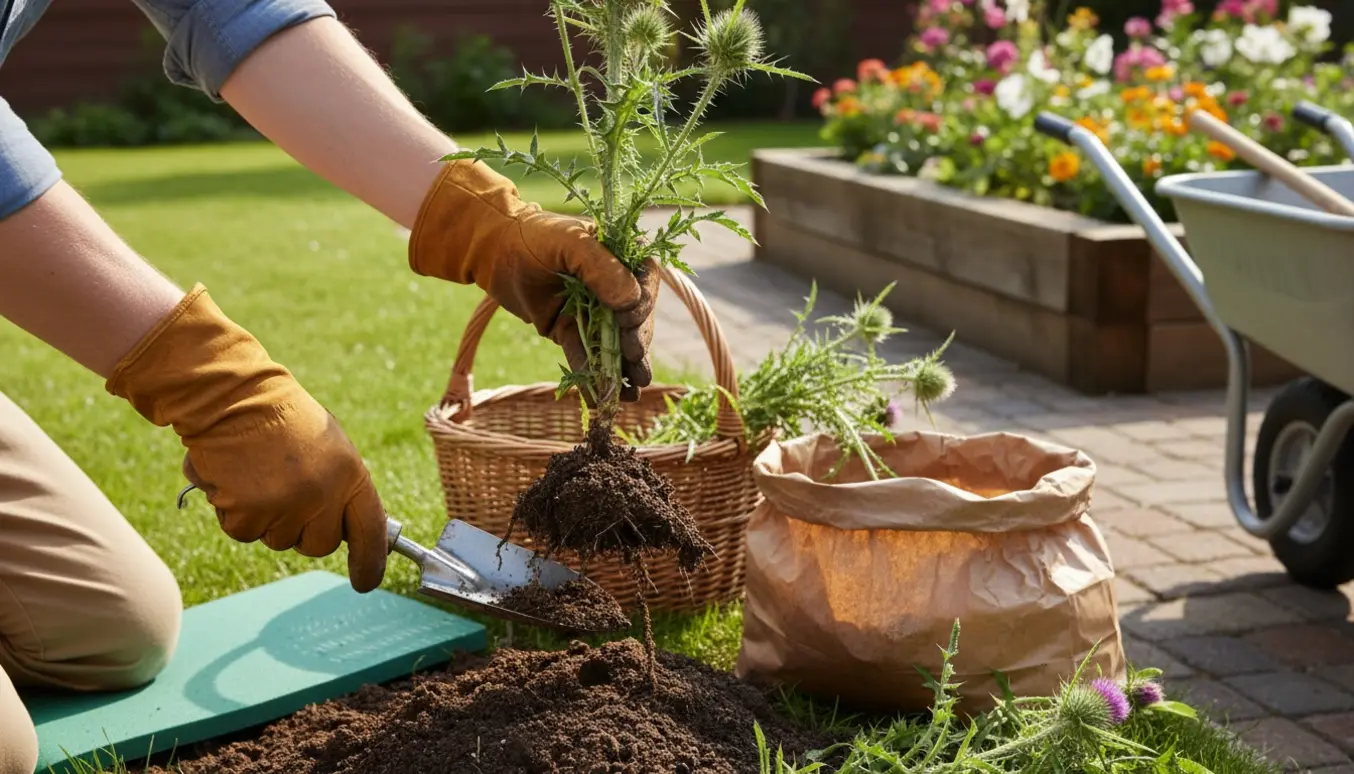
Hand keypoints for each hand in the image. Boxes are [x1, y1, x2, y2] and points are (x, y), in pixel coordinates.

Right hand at [106, 286, 387, 592]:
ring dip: (268, 517)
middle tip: (289, 491)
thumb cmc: (283, 419)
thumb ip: (341, 487)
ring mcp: (284, 509)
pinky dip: (237, 512)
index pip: (370, 530)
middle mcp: (322, 497)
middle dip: (305, 529)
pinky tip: (237, 478)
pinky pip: (245, 533)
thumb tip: (349, 527)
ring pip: (278, 540)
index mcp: (351, 475)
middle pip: (319, 545)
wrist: (231, 398)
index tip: (365, 580)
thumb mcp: (331, 448)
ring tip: (260, 473)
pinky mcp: (246, 516)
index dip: (370, 561)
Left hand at [408, 159, 657, 399]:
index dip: (643, 306)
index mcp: (622, 257)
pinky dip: (592, 379)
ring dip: (623, 370)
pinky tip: (601, 402)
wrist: (492, 252)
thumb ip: (600, 267)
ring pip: (614, 344)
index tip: (628, 321)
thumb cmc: (533, 236)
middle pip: (634, 320)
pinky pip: (585, 357)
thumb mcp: (568, 242)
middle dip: (636, 344)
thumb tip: (631, 302)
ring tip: (630, 395)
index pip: (645, 284)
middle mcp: (613, 286)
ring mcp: (593, 312)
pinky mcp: (571, 331)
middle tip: (633, 361)